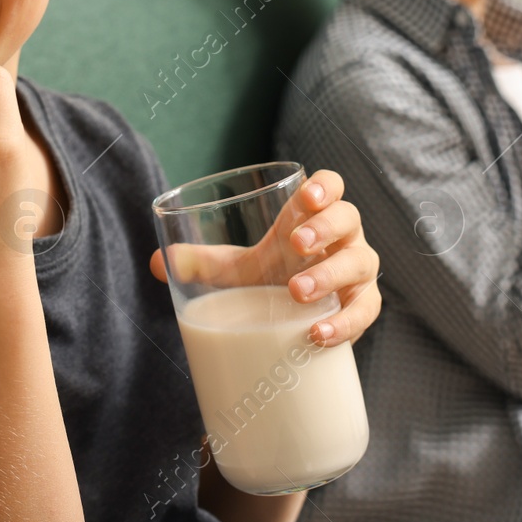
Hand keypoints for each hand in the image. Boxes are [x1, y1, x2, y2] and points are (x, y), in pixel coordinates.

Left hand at [149, 170, 381, 348]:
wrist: (300, 322)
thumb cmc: (272, 281)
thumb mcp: (239, 269)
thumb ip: (203, 262)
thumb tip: (157, 262)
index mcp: (316, 217)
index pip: (332, 187)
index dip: (325, 186)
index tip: (307, 196)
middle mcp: (344, 239)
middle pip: (348, 219)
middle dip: (325, 229)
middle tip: (297, 246)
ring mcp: (358, 272)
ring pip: (359, 263)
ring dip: (331, 275)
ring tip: (299, 292)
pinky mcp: (362, 307)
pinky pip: (365, 310)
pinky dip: (345, 322)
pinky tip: (319, 334)